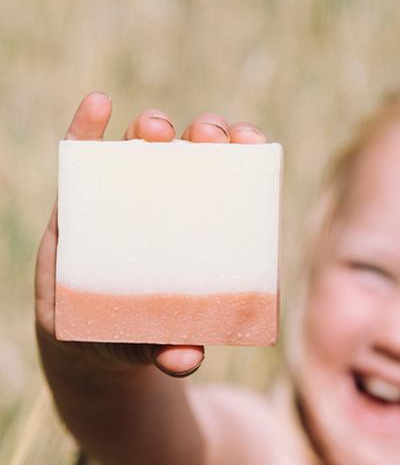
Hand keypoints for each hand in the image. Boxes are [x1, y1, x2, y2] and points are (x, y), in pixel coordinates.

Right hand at [35, 92, 266, 376]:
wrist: (89, 344)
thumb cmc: (140, 338)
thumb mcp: (158, 348)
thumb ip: (174, 353)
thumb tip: (184, 359)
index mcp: (200, 235)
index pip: (229, 187)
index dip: (243, 157)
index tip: (252, 140)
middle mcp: (168, 211)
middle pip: (191, 161)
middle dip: (203, 137)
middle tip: (206, 135)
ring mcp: (124, 204)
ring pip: (142, 154)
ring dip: (151, 131)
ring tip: (155, 129)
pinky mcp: (81, 207)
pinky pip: (84, 161)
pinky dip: (88, 131)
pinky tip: (97, 105)